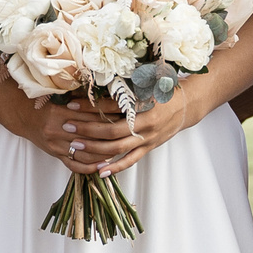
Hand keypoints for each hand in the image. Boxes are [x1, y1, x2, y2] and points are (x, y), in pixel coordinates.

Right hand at [7, 90, 138, 172]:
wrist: (22, 114)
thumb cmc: (43, 102)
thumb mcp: (60, 96)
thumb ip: (81, 99)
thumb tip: (108, 97)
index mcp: (59, 113)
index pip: (91, 116)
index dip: (109, 115)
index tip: (125, 114)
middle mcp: (57, 131)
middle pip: (90, 136)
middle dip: (111, 134)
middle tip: (129, 132)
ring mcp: (56, 146)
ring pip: (85, 153)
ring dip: (103, 153)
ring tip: (120, 150)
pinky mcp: (56, 155)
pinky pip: (75, 165)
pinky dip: (90, 167)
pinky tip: (103, 165)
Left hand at [79, 87, 193, 177]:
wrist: (185, 106)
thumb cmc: (161, 91)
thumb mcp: (145, 83)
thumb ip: (123, 85)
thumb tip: (93, 82)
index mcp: (143, 104)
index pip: (111, 106)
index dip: (90, 106)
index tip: (70, 104)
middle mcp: (145, 123)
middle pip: (111, 130)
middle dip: (87, 130)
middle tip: (67, 127)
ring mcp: (147, 138)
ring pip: (117, 148)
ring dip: (94, 149)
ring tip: (74, 146)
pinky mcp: (148, 148)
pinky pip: (130, 161)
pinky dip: (114, 167)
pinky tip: (98, 170)